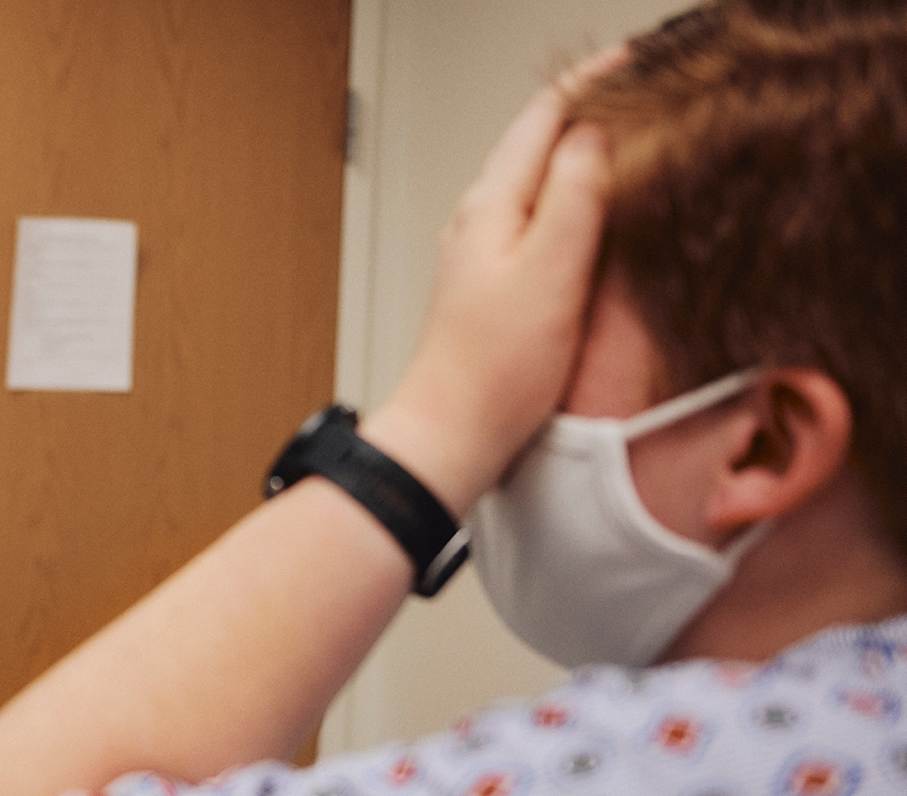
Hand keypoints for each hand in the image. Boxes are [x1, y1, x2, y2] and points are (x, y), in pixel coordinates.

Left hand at [362, 48, 621, 516]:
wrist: (451, 434)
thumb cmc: (494, 369)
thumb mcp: (550, 270)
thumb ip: (572, 195)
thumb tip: (591, 132)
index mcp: (491, 204)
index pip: (544, 115)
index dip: (593, 81)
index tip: (640, 61)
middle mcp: (478, 218)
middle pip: (536, 139)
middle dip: (588, 108)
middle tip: (643, 90)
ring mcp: (481, 249)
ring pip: (534, 176)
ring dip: (578, 150)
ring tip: (627, 136)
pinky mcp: (491, 283)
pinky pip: (533, 215)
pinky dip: (568, 195)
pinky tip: (592, 211)